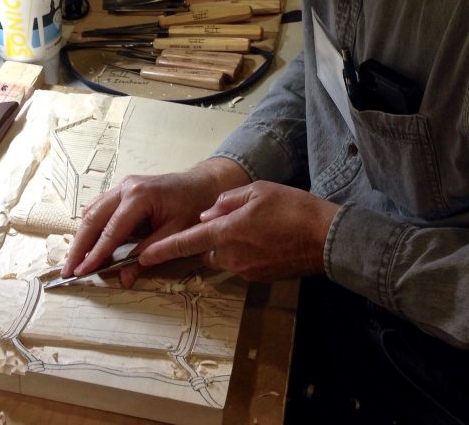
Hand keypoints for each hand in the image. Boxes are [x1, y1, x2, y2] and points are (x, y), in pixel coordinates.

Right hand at [61, 157, 249, 287]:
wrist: (204, 184)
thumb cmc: (195, 206)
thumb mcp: (177, 233)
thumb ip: (150, 253)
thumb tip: (124, 278)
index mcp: (140, 196)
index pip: (111, 231)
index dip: (95, 254)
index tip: (81, 272)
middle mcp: (126, 187)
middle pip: (93, 219)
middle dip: (79, 246)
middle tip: (68, 270)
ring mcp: (122, 185)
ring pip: (92, 211)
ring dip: (81, 236)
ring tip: (73, 260)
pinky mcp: (123, 189)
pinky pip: (99, 207)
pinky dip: (90, 225)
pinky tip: (85, 242)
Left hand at [139, 181, 338, 281]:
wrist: (326, 238)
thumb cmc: (293, 209)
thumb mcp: (258, 191)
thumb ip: (227, 200)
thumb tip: (208, 211)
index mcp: (228, 231)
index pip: (186, 242)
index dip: (162, 249)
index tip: (142, 256)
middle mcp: (232, 254)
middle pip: (206, 249)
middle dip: (210, 237)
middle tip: (233, 220)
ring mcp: (246, 268)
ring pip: (224, 256)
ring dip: (229, 244)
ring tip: (256, 228)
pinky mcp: (259, 276)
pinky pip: (241, 263)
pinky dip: (246, 252)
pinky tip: (265, 239)